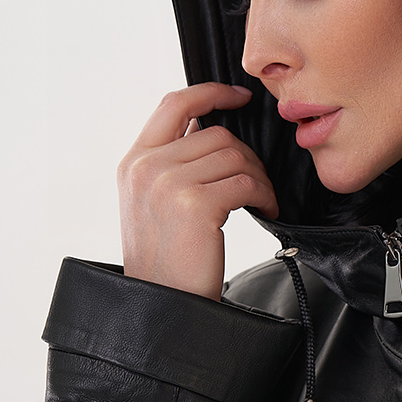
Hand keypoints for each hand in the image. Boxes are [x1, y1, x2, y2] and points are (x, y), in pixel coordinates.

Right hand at [118, 83, 278, 299]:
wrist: (162, 308)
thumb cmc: (167, 263)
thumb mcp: (154, 204)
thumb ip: (173, 165)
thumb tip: (211, 132)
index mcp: (134, 162)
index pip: (174, 104)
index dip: (211, 93)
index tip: (240, 96)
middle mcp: (146, 167)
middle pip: (216, 134)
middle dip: (247, 156)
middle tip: (258, 184)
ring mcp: (167, 183)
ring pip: (234, 156)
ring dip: (258, 178)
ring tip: (262, 201)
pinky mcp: (194, 203)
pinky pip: (245, 183)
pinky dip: (265, 195)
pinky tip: (267, 211)